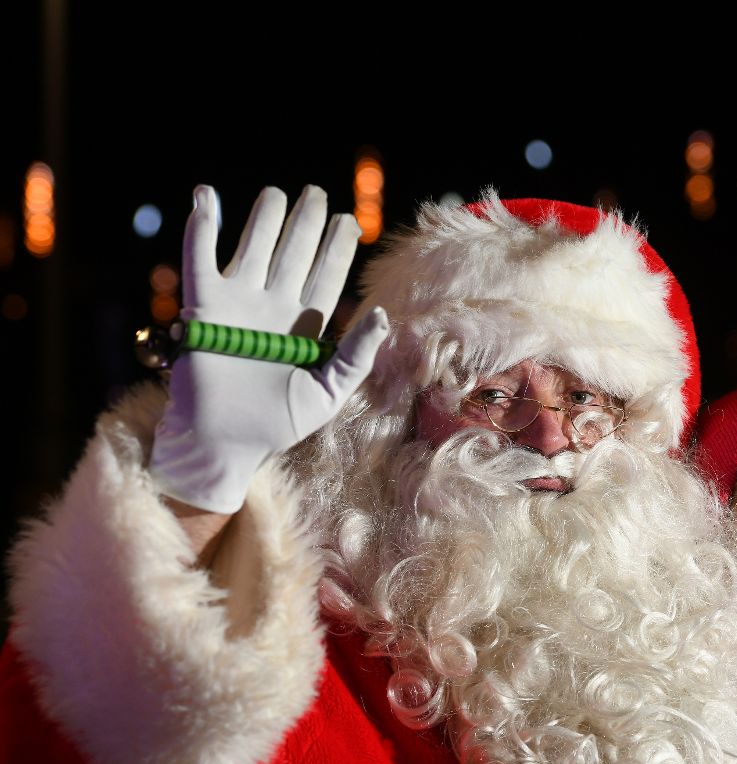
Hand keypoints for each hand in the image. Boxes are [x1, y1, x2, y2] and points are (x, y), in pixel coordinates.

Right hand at [150, 184, 388, 513]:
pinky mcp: (204, 306)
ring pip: (253, 247)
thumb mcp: (329, 392)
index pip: (327, 277)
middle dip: (305, 223)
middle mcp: (273, 307)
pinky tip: (207, 196)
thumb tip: (381, 313)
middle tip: (316, 193)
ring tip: (277, 192)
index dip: (338, 248)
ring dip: (264, 218)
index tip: (349, 221)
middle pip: (293, 253)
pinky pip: (200, 259)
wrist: (225, 442)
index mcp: (305, 326)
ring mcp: (238, 303)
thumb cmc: (278, 424)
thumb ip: (356, 355)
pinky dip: (201, 227)